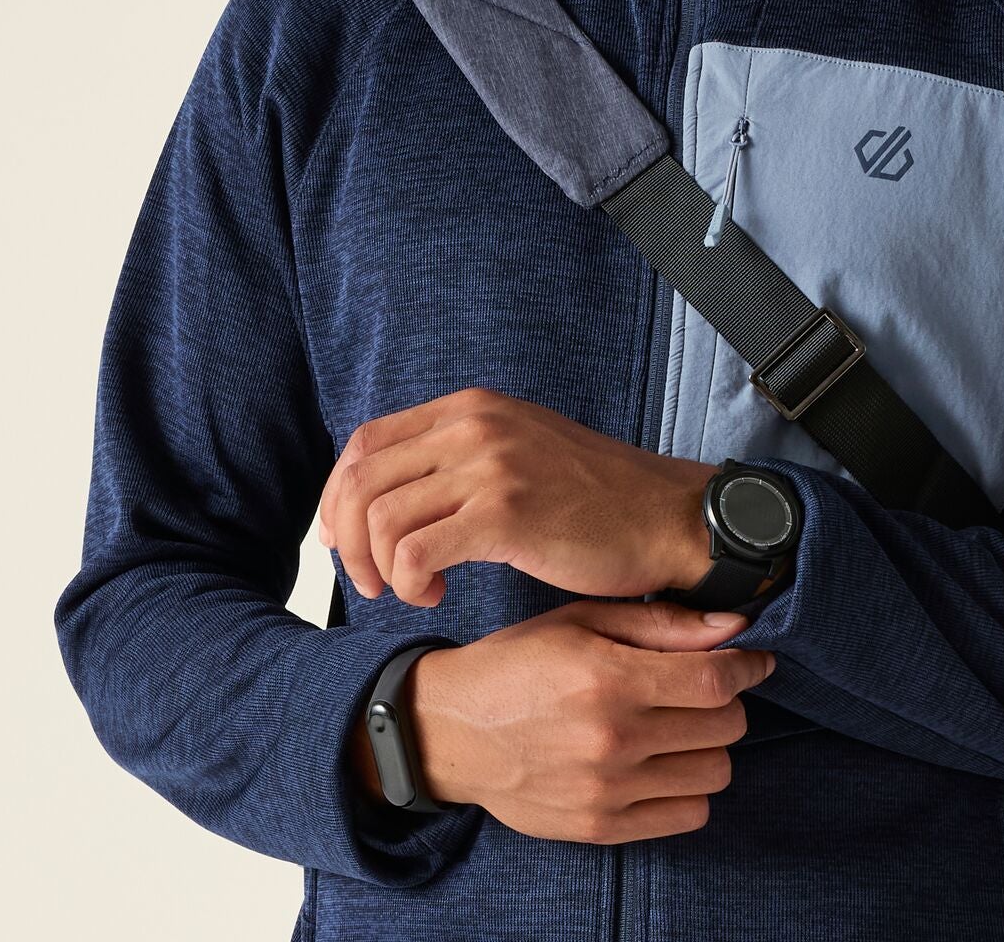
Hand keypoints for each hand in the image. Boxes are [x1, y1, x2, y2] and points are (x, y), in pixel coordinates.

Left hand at [318, 386, 719, 604]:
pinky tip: (435, 595)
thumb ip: (459, 455)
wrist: (664, 517)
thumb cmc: (594, 499)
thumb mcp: (518, 449)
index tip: (343, 538)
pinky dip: (409, 582)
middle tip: (369, 580)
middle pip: (362, 480)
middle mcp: (474, 425)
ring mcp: (491, 466)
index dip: (339, 496)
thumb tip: (391, 491)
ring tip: (408, 590)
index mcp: (471, 407)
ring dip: (379, 568)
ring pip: (382, 519)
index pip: (366, 442)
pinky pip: (416, 552)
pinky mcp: (506, 514)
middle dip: (349, 540)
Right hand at [391, 597, 777, 842]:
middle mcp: (612, 738)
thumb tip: (733, 627)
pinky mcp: (600, 827)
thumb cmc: (519, 662)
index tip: (755, 659)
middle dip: (725, 700)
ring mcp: (607, 790)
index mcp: (607, 677)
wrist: (453, 731)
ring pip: (714, 772)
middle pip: (723, 725)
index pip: (714, 680)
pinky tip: (662, 762)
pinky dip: (689, 787)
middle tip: (702, 686)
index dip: (748, 665)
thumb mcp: (582, 621)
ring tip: (679, 725)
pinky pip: (687, 815)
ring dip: (709, 745)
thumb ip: (661, 624)